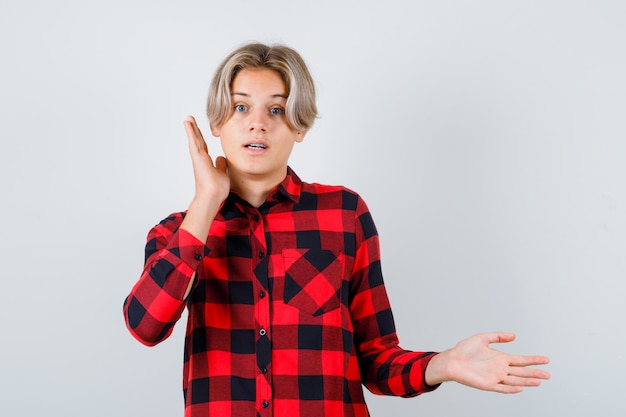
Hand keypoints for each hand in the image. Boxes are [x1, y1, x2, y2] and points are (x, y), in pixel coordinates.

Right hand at [184, 115, 229, 202]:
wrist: (212, 196)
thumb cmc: (217, 189)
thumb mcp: (222, 173)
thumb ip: (221, 165)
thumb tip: (221, 157)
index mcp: (206, 162)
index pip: (204, 147)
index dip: (201, 138)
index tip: (198, 131)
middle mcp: (201, 159)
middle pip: (198, 141)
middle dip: (195, 130)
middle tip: (190, 120)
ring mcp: (198, 158)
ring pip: (194, 140)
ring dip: (191, 128)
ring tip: (188, 118)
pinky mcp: (197, 157)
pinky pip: (194, 142)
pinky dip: (191, 132)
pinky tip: (188, 123)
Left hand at [425, 332, 549, 393]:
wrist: (451, 361)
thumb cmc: (464, 350)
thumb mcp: (482, 338)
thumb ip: (498, 336)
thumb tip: (514, 335)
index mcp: (500, 358)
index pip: (521, 360)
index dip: (533, 360)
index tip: (545, 360)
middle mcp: (500, 368)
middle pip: (522, 372)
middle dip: (535, 373)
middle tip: (548, 374)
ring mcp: (495, 377)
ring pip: (515, 380)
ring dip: (527, 381)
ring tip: (539, 381)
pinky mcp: (488, 384)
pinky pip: (502, 388)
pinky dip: (511, 389)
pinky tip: (520, 388)